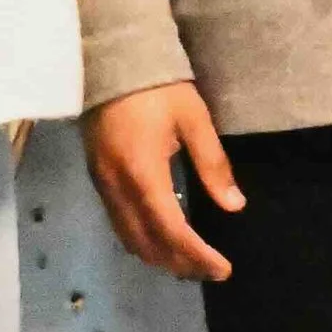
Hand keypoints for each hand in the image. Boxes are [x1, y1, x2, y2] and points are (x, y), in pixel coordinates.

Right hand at [84, 79, 242, 282]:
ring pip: (128, 238)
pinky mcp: (97, 178)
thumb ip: (213, 164)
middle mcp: (117, 187)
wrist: (110, 60)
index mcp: (143, 173)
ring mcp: (102, 184)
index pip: (171, 230)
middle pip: (146, 243)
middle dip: (179, 264)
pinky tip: (162, 239)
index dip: (197, 255)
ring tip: (190, 263)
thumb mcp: (193, 119)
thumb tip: (234, 206)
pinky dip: (142, 240)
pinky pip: (118, 223)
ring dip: (159, 257)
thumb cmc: (158, 87)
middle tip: (211, 272)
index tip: (223, 269)